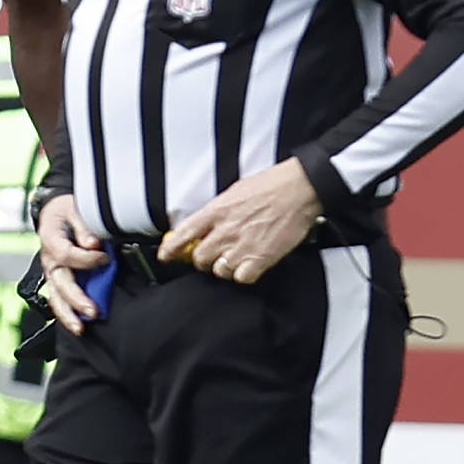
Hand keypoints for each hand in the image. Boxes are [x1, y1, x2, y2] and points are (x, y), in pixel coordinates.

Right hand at [36, 191, 108, 335]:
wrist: (56, 213)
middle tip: (93, 310)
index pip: (66, 255)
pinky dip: (67, 314)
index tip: (105, 258)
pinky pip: (58, 300)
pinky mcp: (56, 281)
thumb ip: (83, 224)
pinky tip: (78, 326)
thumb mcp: (75, 207)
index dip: (86, 259)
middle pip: (59, 282)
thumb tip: (92, 243)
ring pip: (55, 297)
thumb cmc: (67, 211)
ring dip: (69, 314)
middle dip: (76, 298)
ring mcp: (51, 273)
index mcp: (50, 238)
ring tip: (81, 327)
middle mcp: (48, 259)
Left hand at [160, 159, 321, 284]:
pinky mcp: (260, 258)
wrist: (298, 189)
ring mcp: (242, 246)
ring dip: (225, 268)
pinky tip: (250, 265)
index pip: (184, 233)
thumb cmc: (271, 186)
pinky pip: (241, 278)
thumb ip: (217, 211)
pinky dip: (244, 274)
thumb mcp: (234, 192)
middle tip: (215, 255)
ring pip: (219, 271)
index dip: (171, 248)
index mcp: (216, 211)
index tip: (165, 256)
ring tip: (236, 257)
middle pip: (200, 258)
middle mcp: (225, 230)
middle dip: (205, 259)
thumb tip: (206, 223)